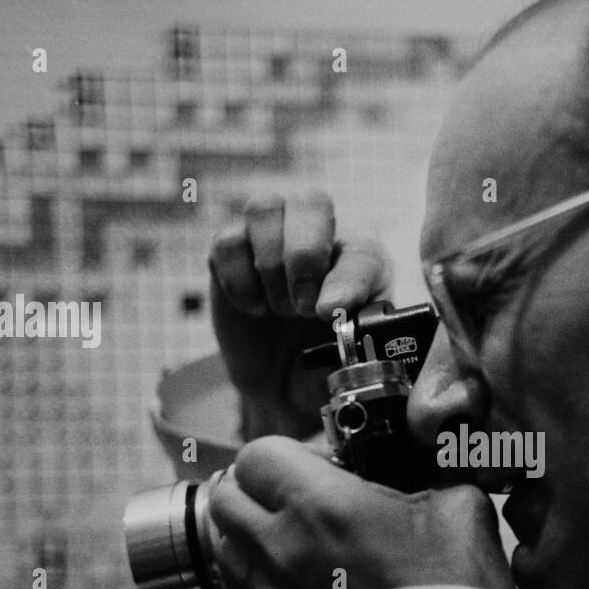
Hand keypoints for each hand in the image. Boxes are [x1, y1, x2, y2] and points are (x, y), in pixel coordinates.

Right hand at [208, 189, 393, 438]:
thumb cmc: (328, 360)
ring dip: (270, 265)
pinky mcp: (231, 257)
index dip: (346, 280)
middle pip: (311, 202)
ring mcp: (271, 241)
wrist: (288, 386)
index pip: (361, 250)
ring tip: (280, 308)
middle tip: (303, 308)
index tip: (331, 314)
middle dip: (304, 257)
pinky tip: (255, 310)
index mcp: (361, 259)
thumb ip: (358, 326)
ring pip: (265, 207)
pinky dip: (239, 282)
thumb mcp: (356, 351)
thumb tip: (333, 304)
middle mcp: (318, 237)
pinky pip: (227, 242)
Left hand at [209, 436, 516, 588]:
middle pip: (225, 498)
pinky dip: (273, 580)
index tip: (324, 464)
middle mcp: (283, 549)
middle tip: (304, 497)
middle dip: (257, 489)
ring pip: (229, 548)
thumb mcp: (465, 513)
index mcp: (322, 506)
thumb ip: (438, 474)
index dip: (286, 453)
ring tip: (304, 540)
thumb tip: (434, 465)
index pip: (257, 454)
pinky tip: (319, 586)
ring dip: (256, 534)